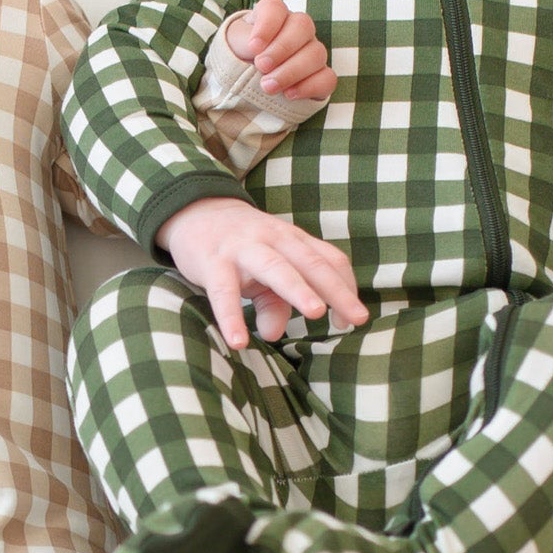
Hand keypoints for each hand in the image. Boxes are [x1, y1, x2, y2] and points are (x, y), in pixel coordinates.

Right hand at [157, 196, 367, 348]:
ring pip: (276, 268)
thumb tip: (274, 334)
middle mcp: (274, 239)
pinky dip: (231, 316)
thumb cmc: (239, 247)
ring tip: (316, 313)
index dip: (345, 288)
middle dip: (337, 290)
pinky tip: (238, 342)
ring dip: (297, 289)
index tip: (353, 319)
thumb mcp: (263, 272)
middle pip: (312, 263)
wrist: (194, 211)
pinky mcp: (212, 261)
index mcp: (293, 240)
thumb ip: (273, 302)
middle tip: (357, 318)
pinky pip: (223, 291)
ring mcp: (243, 248)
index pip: (329, 260)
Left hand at [224, 0, 337, 101]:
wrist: (244, 84)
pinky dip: (309, 87)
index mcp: (272, 15)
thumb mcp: (233, 45)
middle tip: (261, 66)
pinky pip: (327, 79)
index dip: (267, 26)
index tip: (253, 47)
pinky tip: (289, 94)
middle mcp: (296, 29)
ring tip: (268, 86)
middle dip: (281, 48)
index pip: (275, 8)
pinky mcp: (319, 77)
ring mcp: (311, 52)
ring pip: (316, 54)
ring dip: (292, 71)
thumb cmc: (237, 57)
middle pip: (303, 26)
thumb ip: (243, 41)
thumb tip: (259, 49)